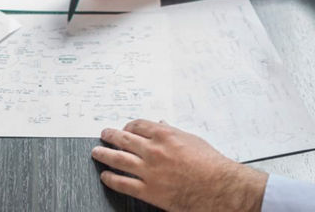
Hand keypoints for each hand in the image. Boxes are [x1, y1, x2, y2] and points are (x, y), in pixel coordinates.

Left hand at [92, 120, 266, 211]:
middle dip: (110, 136)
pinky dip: (111, 179)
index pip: (138, 125)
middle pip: (124, 139)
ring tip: (96, 152)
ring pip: (118, 159)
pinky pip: (123, 184)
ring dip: (104, 154)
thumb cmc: (210, 164)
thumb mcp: (192, 140)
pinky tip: (106, 176)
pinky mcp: (149, 191)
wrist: (218, 187)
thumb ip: (173, 132)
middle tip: (104, 135)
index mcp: (165, 135)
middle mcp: (153, 151)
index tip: (125, 128)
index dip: (128, 126)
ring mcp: (149, 171)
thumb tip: (162, 124)